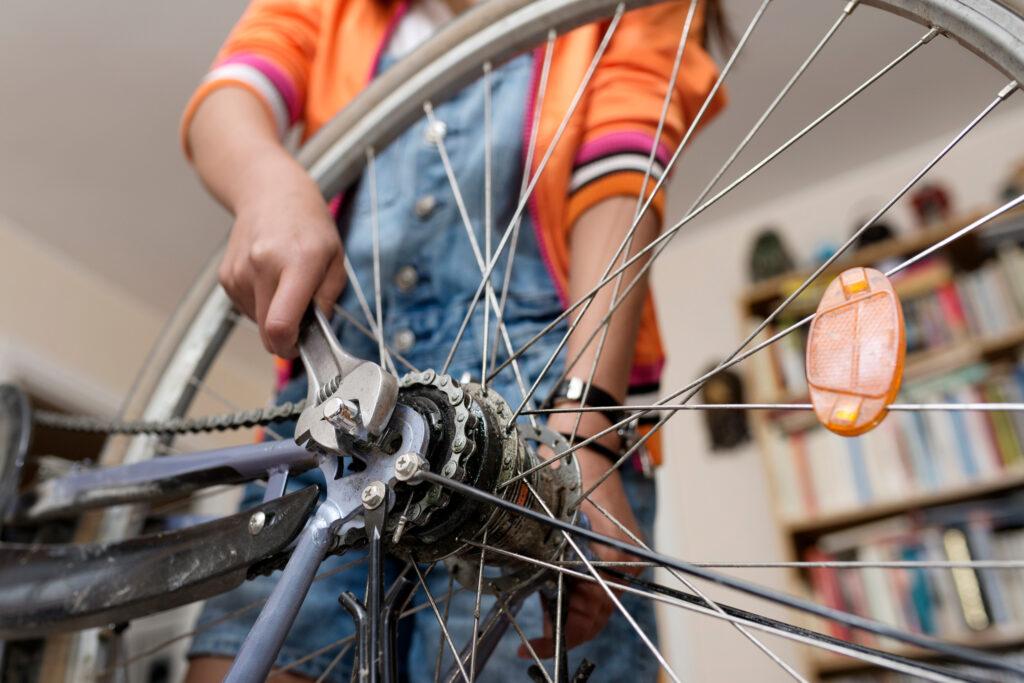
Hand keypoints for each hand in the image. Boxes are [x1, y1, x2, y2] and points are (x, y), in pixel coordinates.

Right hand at [217, 153, 345, 357]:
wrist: (269, 193)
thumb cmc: (308, 225)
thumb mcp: (335, 258)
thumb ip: (329, 298)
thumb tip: (315, 332)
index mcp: (297, 262)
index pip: (280, 324)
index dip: (289, 347)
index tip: (299, 347)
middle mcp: (263, 266)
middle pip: (266, 330)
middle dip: (285, 336)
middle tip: (301, 317)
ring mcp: (239, 271)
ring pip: (256, 321)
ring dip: (272, 315)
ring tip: (285, 284)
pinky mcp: (226, 276)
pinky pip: (245, 307)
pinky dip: (259, 303)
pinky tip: (269, 278)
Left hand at [522, 410, 643, 658]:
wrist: (589, 443)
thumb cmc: (576, 470)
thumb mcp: (558, 514)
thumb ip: (550, 553)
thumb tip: (529, 587)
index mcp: (616, 556)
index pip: (595, 612)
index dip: (565, 635)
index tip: (535, 645)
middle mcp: (624, 562)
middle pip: (594, 612)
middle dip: (563, 627)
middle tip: (531, 638)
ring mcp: (618, 557)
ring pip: (591, 601)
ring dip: (564, 612)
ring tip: (535, 623)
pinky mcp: (609, 551)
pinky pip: (590, 584)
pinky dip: (568, 594)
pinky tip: (546, 598)